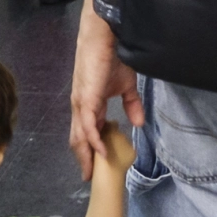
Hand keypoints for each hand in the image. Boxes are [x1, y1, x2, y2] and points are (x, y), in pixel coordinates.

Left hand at [70, 12, 141, 177]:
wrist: (105, 38)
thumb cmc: (113, 58)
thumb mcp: (126, 87)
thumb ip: (131, 105)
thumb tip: (139, 123)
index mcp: (88, 105)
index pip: (86, 133)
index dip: (88, 151)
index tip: (93, 168)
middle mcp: (81, 108)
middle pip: (78, 140)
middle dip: (83, 159)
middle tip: (90, 177)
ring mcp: (81, 104)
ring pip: (80, 136)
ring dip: (86, 156)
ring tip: (92, 172)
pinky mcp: (86, 99)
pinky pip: (89, 126)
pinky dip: (94, 141)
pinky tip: (101, 153)